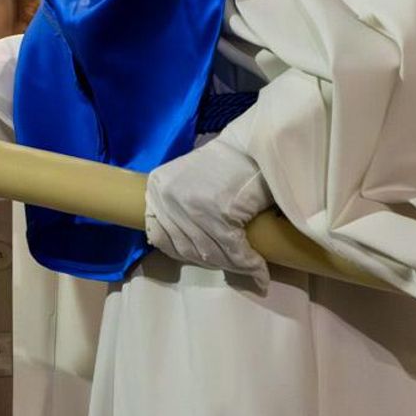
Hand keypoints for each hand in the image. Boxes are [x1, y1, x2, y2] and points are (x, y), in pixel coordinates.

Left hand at [144, 135, 271, 291]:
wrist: (255, 144)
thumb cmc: (227, 162)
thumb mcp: (189, 182)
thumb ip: (180, 206)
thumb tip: (190, 248)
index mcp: (156, 188)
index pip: (161, 237)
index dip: (183, 254)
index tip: (204, 259)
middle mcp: (166, 198)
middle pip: (187, 248)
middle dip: (213, 263)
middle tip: (235, 268)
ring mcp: (191, 206)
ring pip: (210, 253)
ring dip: (233, 267)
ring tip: (250, 270)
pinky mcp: (219, 212)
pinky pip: (233, 249)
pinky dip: (249, 264)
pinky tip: (260, 271)